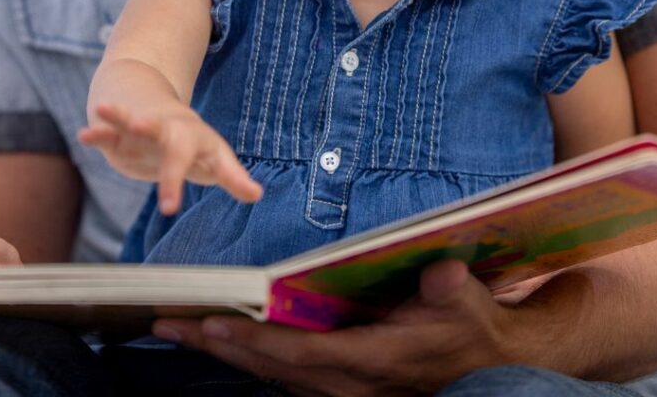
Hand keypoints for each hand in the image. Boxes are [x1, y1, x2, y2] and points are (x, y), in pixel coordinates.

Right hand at [78, 102, 262, 213]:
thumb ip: (232, 176)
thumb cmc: (191, 144)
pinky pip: (109, 133)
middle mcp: (174, 131)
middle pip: (176, 148)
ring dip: (124, 117)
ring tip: (105, 110)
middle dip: (172, 175)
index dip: (230, 178)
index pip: (218, 161)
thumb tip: (257, 194)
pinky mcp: (120, 136)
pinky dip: (98, 133)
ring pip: (136, 122)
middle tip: (169, 206)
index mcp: (199, 141)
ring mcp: (145, 129)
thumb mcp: (214, 159)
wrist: (157, 112)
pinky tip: (85, 134)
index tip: (248, 195)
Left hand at [151, 260, 523, 395]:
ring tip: (182, 328)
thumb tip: (440, 271)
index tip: (214, 324)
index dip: (257, 342)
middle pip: (272, 369)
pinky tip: (227, 343)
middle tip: (166, 323)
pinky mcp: (342, 390)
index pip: (302, 355)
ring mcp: (344, 392)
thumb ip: (450, 287)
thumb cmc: (471, 327)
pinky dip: (252, 361)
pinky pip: (286, 379)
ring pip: (273, 377)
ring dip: (227, 354)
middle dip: (218, 346)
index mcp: (375, 359)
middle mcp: (351, 384)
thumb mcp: (468, 302)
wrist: (490, 365)